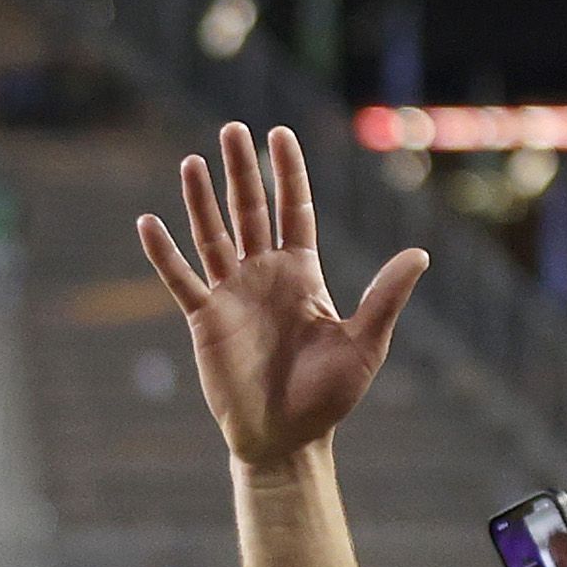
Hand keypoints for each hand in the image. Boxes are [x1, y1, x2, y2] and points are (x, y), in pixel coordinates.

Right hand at [137, 124, 428, 466]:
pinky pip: (180, 280)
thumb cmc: (329, 396)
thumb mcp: (364, 343)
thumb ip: (384, 297)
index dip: (288, 172)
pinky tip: (148, 223)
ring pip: (212, 236)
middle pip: (250, 211)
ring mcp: (231, 296)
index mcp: (303, 274)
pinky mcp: (204, 321)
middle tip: (233, 129)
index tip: (280, 134)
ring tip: (192, 162)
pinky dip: (163, 253)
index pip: (294, 209)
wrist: (285, 437)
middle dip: (242, 171)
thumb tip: (419, 254)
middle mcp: (264, 276)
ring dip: (201, 200)